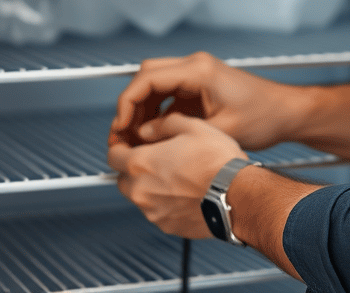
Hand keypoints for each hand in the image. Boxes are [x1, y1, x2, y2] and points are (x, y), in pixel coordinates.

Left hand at [106, 112, 244, 238]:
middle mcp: (141, 191)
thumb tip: (147, 130)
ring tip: (179, 177)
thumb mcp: (192, 126)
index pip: (112, 156)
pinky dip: (167, 203)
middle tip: (157, 160)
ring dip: (152, 187)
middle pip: (123, 179)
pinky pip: (159, 212)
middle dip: (135, 169)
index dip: (120, 147)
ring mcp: (153, 212)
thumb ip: (162, 125)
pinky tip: (187, 193)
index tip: (130, 146)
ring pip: (141, 197)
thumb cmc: (218, 162)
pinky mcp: (167, 226)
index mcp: (141, 164)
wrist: (237, 195)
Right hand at [109, 51, 306, 150]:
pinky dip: (157, 111)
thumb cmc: (264, 117)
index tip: (119, 127)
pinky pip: (168, 94)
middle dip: (130, 105)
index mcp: (199, 70)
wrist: (287, 113)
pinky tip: (153, 134)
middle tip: (122, 134)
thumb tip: (144, 136)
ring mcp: (198, 74)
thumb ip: (178, 133)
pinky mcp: (200, 85)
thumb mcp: (220, 131)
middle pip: (146, 77)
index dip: (127, 103)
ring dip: (142, 109)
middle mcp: (196, 66)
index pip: (147, 78)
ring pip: (155, 85)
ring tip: (134, 138)